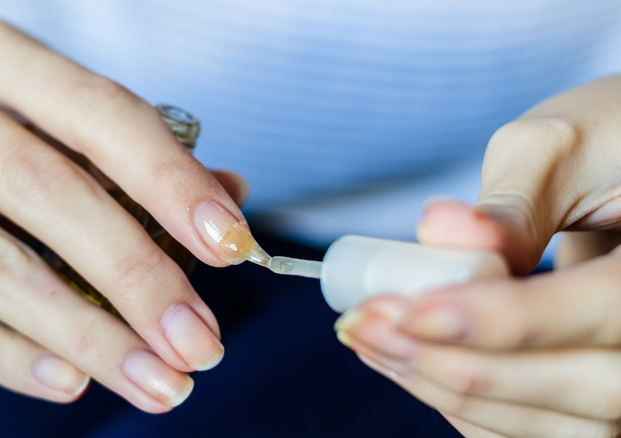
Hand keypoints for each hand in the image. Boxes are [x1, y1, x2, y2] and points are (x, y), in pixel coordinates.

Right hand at [0, 19, 248, 411]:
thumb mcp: (44, 119)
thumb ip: (132, 155)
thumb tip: (227, 199)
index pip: (101, 115)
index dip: (172, 183)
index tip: (232, 245)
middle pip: (49, 196)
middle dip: (138, 277)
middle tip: (200, 341)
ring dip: (89, 337)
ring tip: (158, 381)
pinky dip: (12, 355)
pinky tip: (71, 382)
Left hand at [336, 74, 620, 436]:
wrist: (620, 172)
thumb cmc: (600, 142)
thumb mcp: (558, 147)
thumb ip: (508, 202)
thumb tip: (440, 234)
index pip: (601, 309)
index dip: (504, 319)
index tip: (413, 310)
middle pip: (582, 388)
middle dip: (459, 365)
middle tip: (368, 324)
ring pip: (555, 421)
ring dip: (449, 389)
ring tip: (371, 338)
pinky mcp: (593, 388)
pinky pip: (538, 425)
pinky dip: (467, 406)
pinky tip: (408, 361)